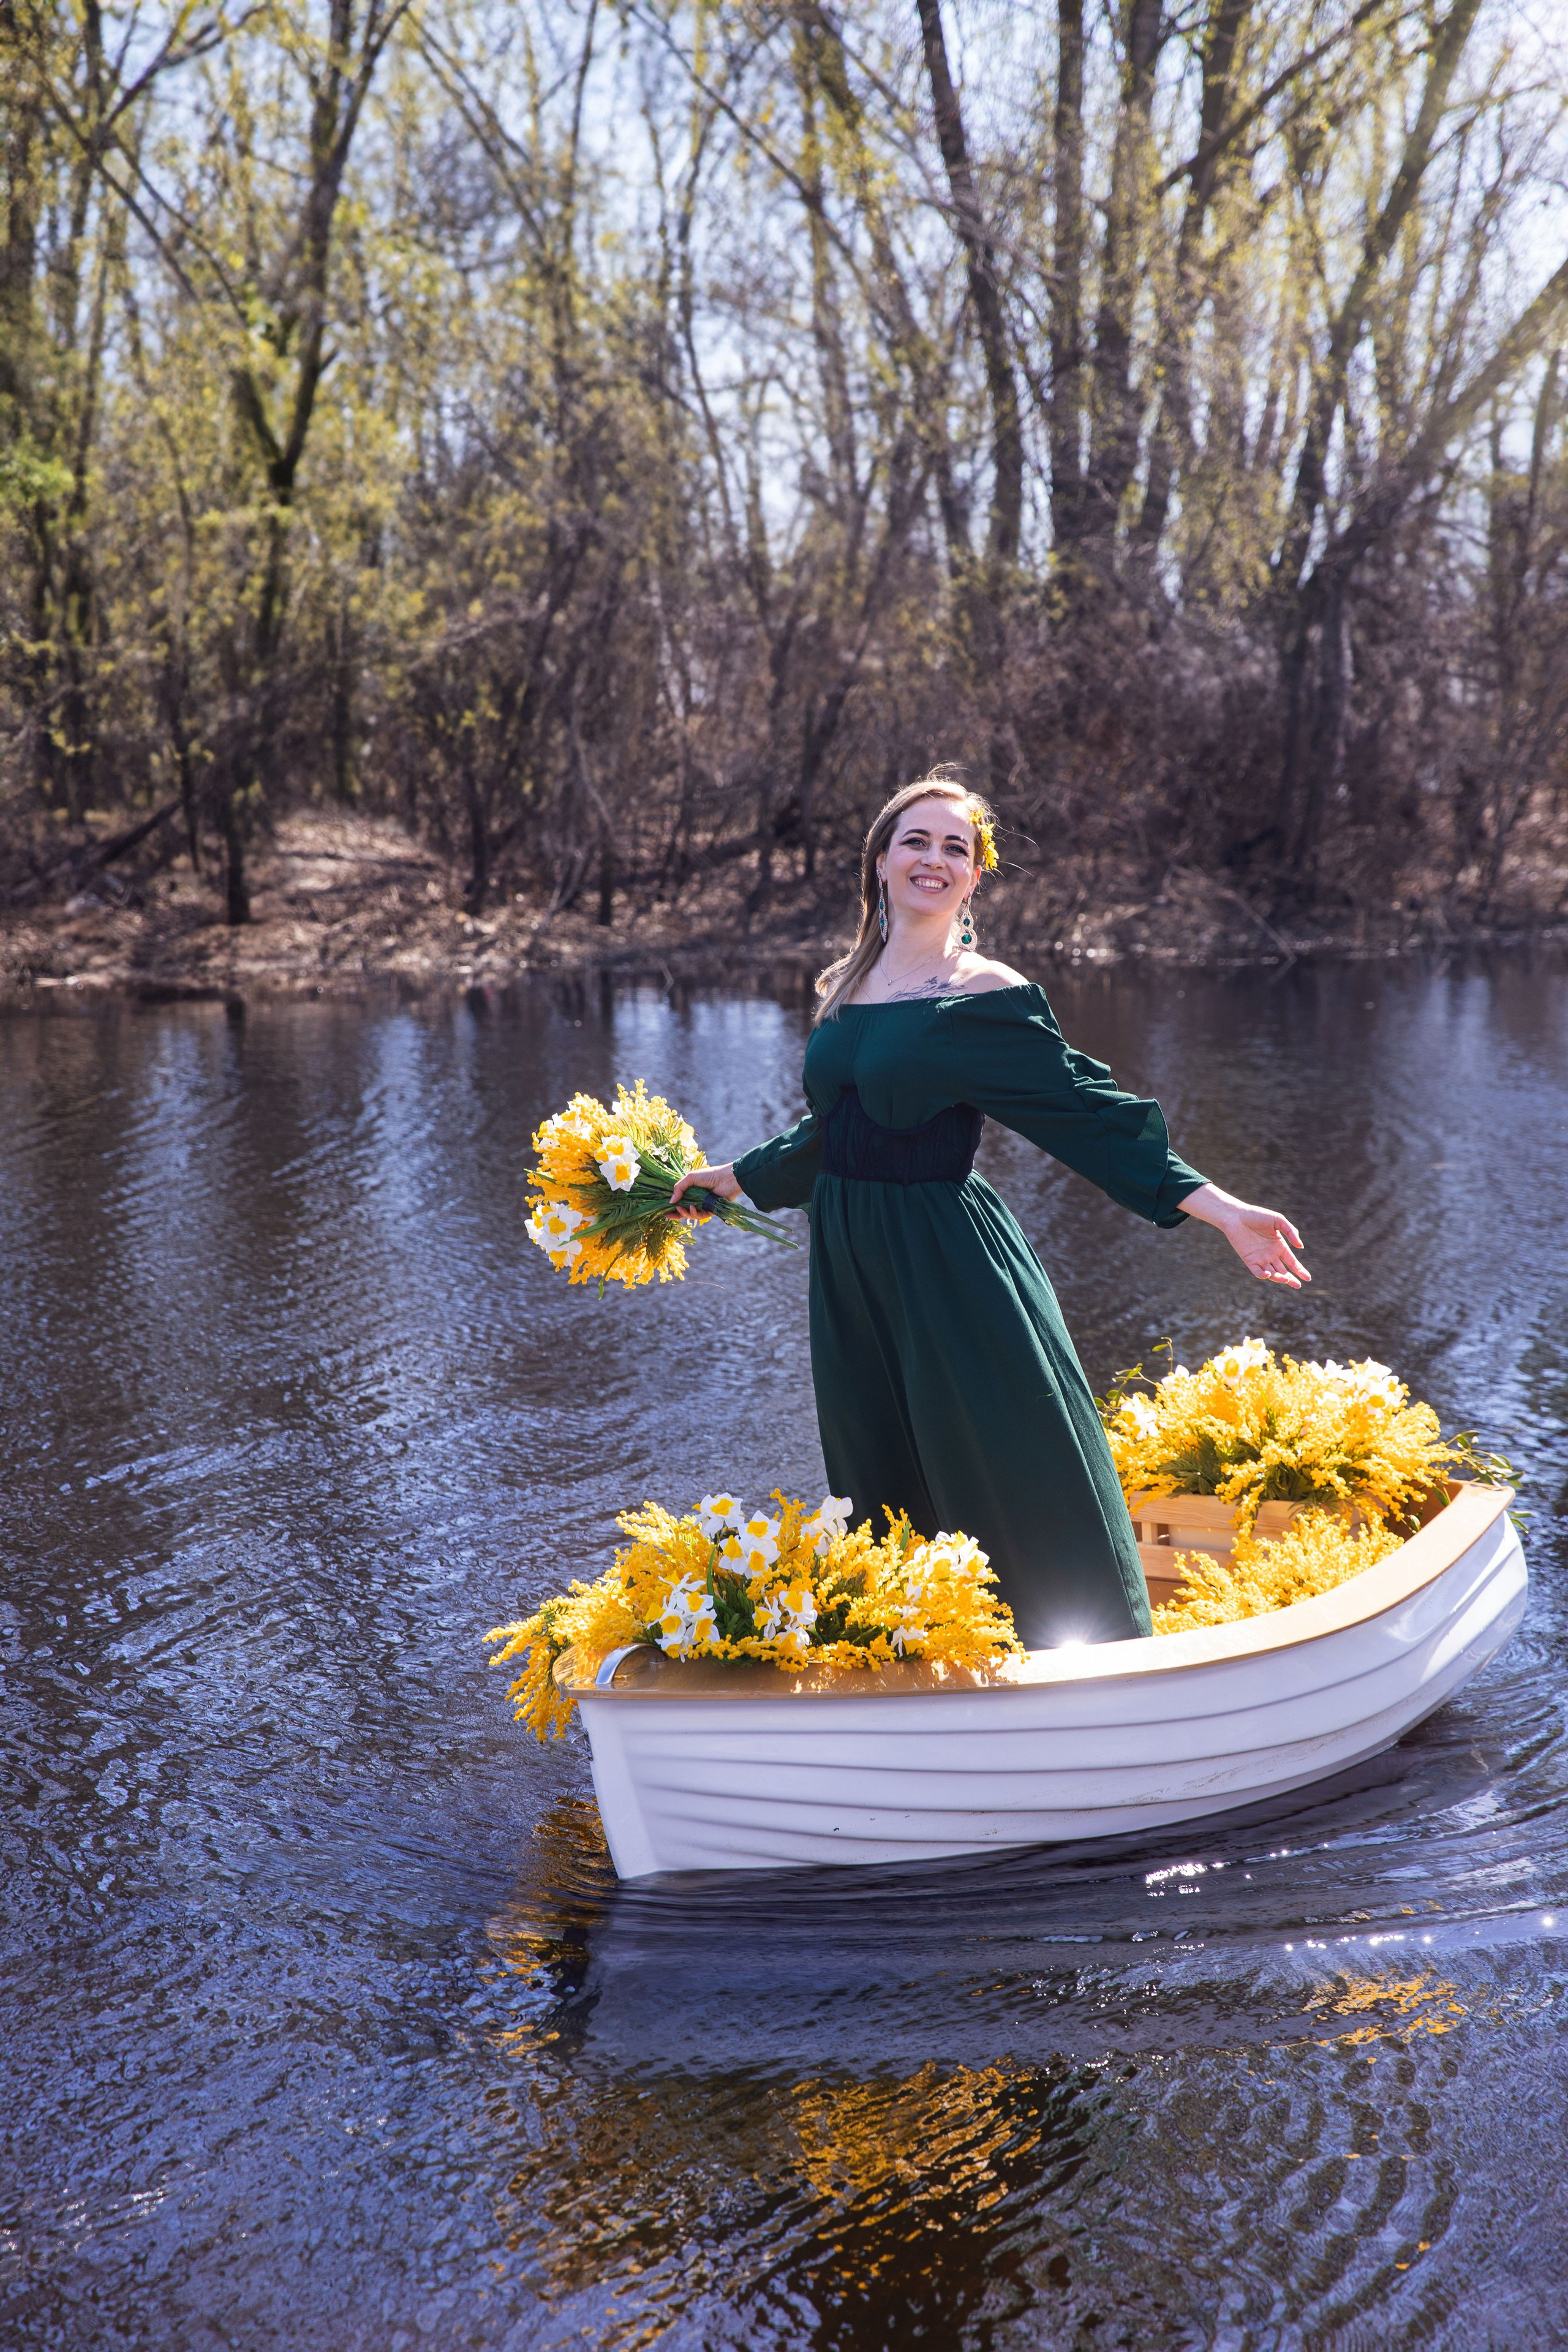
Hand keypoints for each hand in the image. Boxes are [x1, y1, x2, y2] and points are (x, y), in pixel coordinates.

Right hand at [669, 1162, 742, 1221]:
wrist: (726, 1179)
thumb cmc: (709, 1175)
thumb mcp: (690, 1178)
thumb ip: (679, 1188)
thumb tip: (670, 1202)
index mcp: (692, 1191)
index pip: (679, 1201)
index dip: (672, 1206)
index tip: (664, 1211)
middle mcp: (697, 1199)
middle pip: (683, 1210)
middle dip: (675, 1214)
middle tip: (668, 1215)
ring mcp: (703, 1206)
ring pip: (691, 1215)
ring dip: (684, 1213)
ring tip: (681, 1208)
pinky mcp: (710, 1211)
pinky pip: (700, 1216)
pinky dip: (694, 1213)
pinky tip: (691, 1208)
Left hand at [1183, 1182, 1310, 1287]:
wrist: (1236, 1216)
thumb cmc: (1257, 1215)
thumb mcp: (1278, 1220)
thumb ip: (1291, 1231)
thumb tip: (1300, 1247)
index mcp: (1279, 1246)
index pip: (1292, 1262)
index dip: (1300, 1270)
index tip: (1307, 1278)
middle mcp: (1271, 1255)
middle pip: (1283, 1271)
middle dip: (1291, 1279)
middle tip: (1297, 1285)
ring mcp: (1260, 1259)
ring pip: (1272, 1274)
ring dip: (1279, 1278)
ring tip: (1286, 1279)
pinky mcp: (1249, 1260)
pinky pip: (1257, 1272)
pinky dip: (1263, 1275)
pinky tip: (1268, 1274)